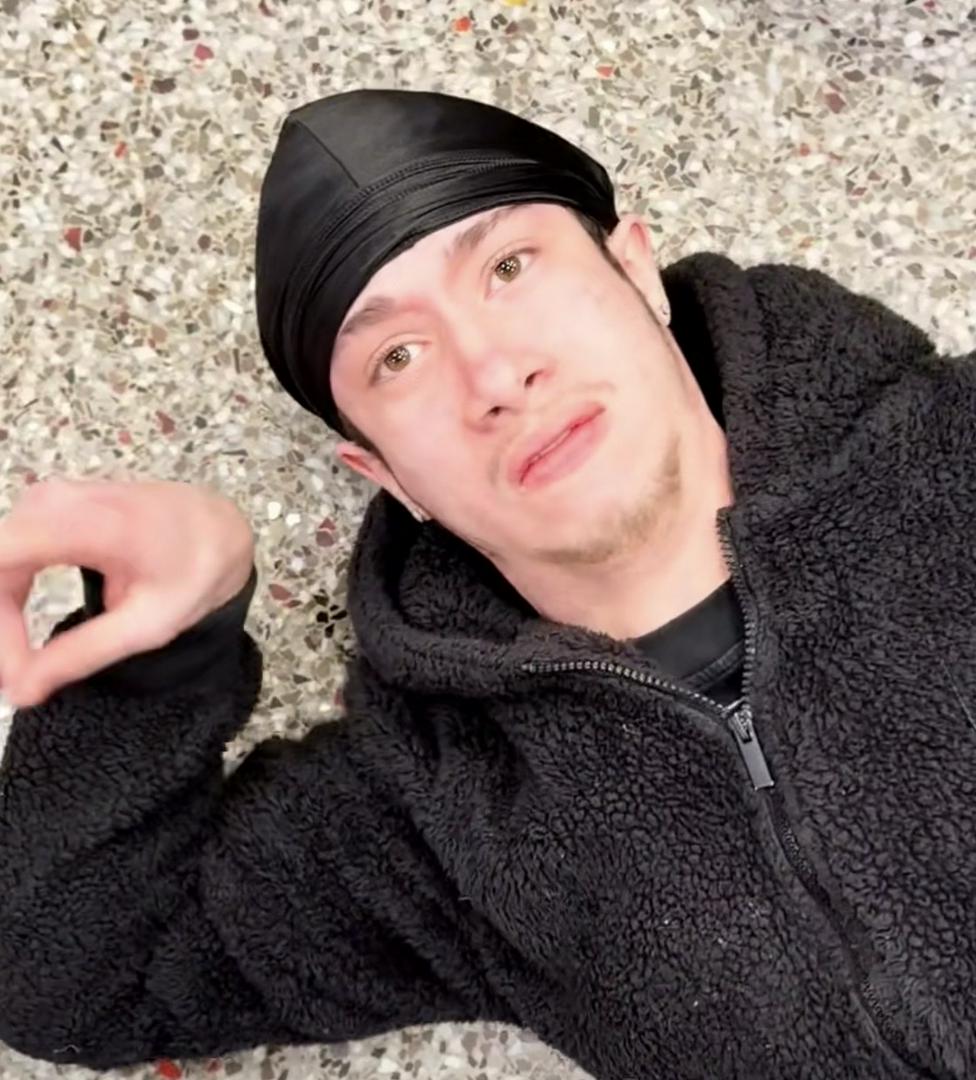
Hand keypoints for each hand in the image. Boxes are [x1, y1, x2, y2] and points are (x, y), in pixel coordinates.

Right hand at [0, 476, 254, 709]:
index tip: (12, 670)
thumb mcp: (149, 623)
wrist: (218, 527)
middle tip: (19, 675)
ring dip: (2, 614)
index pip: (0, 561)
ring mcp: (54, 497)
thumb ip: (84, 653)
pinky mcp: (52, 505)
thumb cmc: (195, 570)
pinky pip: (11, 551)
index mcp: (92, 524)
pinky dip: (8, 592)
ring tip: (21, 657)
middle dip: (2, 627)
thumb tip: (21, 691)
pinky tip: (17, 624)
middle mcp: (62, 500)